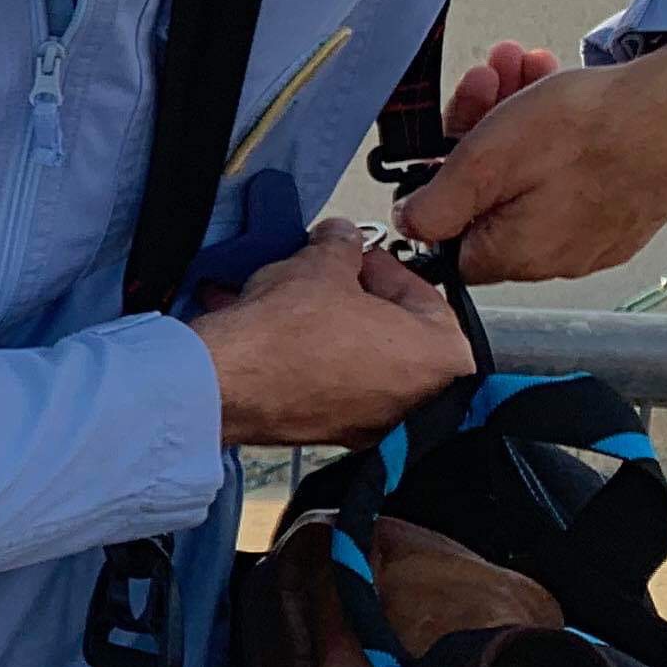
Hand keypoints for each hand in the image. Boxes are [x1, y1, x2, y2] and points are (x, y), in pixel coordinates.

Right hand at [188, 223, 473, 445]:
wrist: (226, 384)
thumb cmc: (288, 337)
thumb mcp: (321, 265)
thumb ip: (341, 245)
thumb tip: (340, 238)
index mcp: (441, 359)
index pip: (423, 293)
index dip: (380, 262)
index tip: (354, 251)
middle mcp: (413, 399)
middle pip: (384, 327)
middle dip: (344, 292)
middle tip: (319, 270)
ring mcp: (369, 420)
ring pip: (348, 353)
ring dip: (315, 319)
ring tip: (278, 291)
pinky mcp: (324, 428)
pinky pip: (319, 377)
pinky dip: (296, 350)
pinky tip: (262, 323)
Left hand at [392, 44, 666, 283]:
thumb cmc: (590, 129)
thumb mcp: (488, 161)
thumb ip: (440, 204)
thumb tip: (411, 227)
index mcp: (518, 256)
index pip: (450, 241)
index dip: (438, 188)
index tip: (439, 142)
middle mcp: (559, 258)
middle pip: (491, 196)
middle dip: (477, 129)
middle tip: (486, 75)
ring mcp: (596, 234)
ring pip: (531, 175)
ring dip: (513, 115)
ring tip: (519, 60)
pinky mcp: (624, 207)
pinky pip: (571, 172)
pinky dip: (555, 129)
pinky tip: (551, 77)